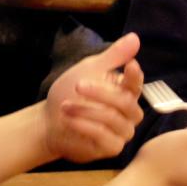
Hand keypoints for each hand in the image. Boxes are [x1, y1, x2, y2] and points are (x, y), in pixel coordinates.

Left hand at [42, 33, 144, 162]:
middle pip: (127, 103)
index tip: (130, 65)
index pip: (137, 83)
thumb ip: (113, 56)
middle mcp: (129, 113)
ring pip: (114, 120)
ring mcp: (122, 132)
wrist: (49, 121)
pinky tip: (69, 119)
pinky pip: (104, 136)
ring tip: (65, 105)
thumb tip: (136, 37)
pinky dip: (85, 126)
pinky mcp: (111, 148)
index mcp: (126, 92)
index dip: (135, 76)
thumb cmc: (71, 93)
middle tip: (78, 84)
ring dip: (87, 110)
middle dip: (102, 93)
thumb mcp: (89, 69)